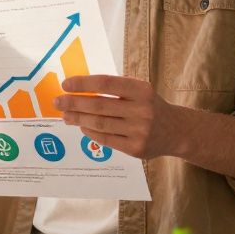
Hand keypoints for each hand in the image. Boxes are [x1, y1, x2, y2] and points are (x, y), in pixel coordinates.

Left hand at [55, 75, 176, 159]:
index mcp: (142, 90)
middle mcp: (142, 110)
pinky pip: (106, 140)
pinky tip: (81, 126)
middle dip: (74, 103)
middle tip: (58, 102)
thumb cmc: (150, 105)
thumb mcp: (140, 90)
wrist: (176, 131)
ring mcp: (140, 131)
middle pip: (99, 106)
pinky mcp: (136, 149)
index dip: (83, 84)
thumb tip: (79, 88)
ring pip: (100, 124)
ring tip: (65, 115)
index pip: (106, 84)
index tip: (66, 84)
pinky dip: (90, 132)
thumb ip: (115, 88)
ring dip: (78, 119)